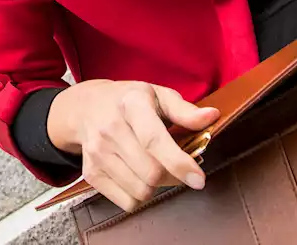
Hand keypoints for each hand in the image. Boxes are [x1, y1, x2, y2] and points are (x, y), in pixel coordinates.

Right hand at [48, 80, 219, 211]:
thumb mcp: (157, 95)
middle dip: (172, 176)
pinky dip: (138, 195)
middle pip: (151, 173)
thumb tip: (211, 117)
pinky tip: (137, 175)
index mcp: (132, 104)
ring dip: (155, 187)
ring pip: (140, 191)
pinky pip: (126, 202)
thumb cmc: (128, 101)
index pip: (154, 139)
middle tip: (176, 166)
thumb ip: (185, 110)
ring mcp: (97, 153)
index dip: (178, 162)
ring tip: (154, 168)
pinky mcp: (91, 173)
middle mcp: (110, 128)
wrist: (85, 108)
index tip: (199, 180)